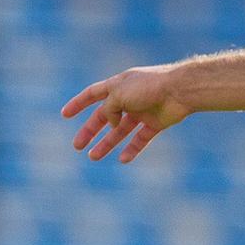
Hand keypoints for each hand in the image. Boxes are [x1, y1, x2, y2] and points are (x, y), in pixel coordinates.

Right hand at [62, 64, 192, 162]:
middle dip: (90, 131)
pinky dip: (132, 149)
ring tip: (93, 157)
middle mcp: (128, 98)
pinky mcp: (155, 123)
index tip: (65, 115)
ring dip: (107, 143)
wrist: (179, 90)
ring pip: (120, 130)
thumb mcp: (119, 95)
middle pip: (104, 116)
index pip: (93, 94)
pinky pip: (140, 139)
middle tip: (77, 146)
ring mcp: (142, 111)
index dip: (78, 104)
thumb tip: (110, 124)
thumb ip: (109, 109)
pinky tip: (122, 159)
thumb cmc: (148, 87)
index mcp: (117, 85)